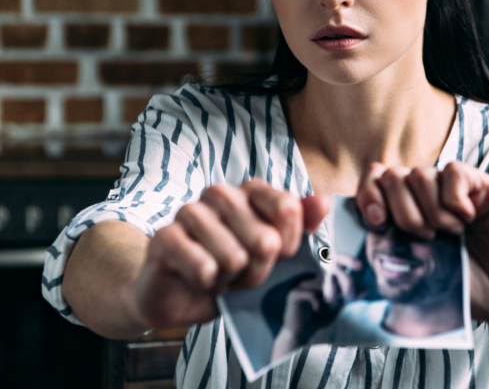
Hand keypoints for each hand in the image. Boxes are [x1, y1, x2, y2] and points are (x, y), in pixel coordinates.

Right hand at [133, 179, 329, 329]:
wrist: (178, 296)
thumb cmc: (231, 269)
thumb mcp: (273, 252)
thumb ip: (301, 224)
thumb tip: (324, 200)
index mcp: (250, 192)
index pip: (288, 209)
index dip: (288, 245)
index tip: (277, 257)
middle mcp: (220, 194)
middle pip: (265, 239)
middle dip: (258, 270)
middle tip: (241, 273)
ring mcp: (189, 212)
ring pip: (234, 257)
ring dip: (230, 279)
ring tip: (219, 276)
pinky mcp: (164, 237)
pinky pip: (203, 267)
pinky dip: (206, 284)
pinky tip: (197, 280)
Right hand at [270, 255, 359, 359]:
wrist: (300, 336)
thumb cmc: (318, 320)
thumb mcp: (337, 307)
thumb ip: (348, 297)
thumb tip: (365, 288)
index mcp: (322, 281)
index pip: (334, 264)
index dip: (346, 260)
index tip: (360, 266)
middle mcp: (312, 280)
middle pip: (332, 272)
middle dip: (346, 283)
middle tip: (349, 297)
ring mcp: (302, 285)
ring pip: (324, 286)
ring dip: (331, 301)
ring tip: (324, 312)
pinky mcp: (294, 294)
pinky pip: (313, 294)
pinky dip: (318, 305)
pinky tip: (315, 312)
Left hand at [354, 161, 488, 337]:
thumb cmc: (462, 286)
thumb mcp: (414, 269)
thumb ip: (387, 244)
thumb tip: (360, 222)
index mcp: (408, 210)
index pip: (375, 178)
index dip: (368, 194)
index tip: (376, 222)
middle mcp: (430, 195)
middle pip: (393, 175)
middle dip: (400, 210)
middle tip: (424, 236)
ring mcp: (456, 189)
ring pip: (421, 174)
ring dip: (429, 210)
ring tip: (449, 233)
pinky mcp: (483, 186)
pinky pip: (454, 172)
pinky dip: (454, 198)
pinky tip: (467, 219)